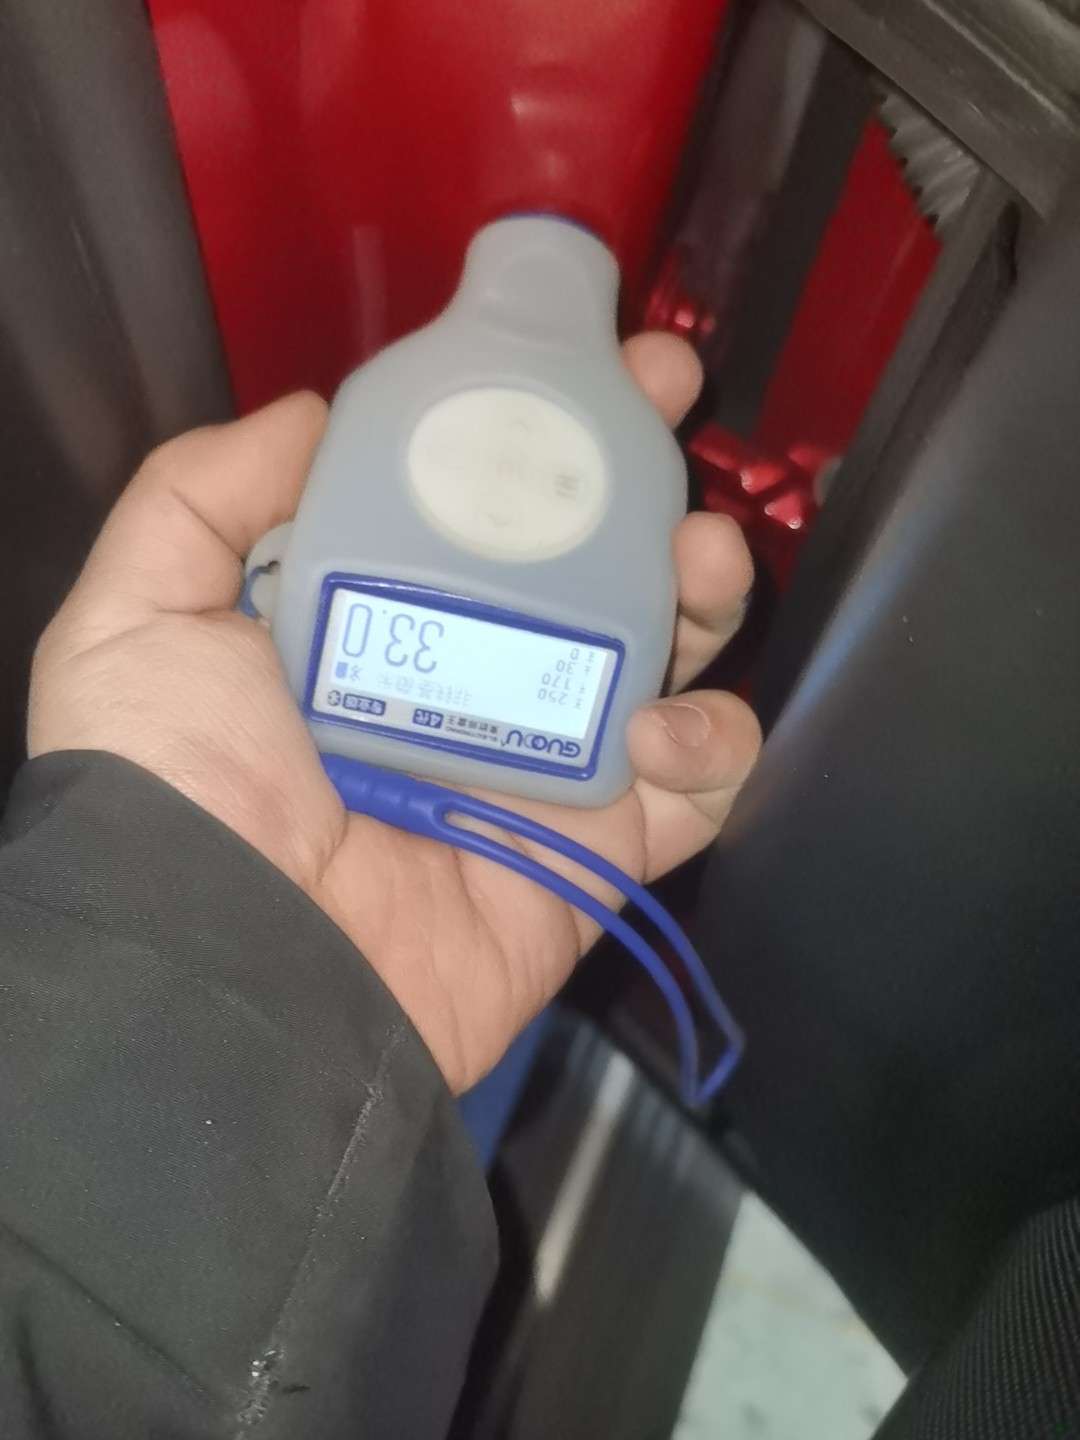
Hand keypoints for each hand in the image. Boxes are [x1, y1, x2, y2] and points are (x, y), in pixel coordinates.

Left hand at [30, 333, 759, 1093]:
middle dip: (652, 481)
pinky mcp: (601, 850)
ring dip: (707, 593)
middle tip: (671, 418)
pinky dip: (714, 742)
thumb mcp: (138, 617)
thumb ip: (204, 494)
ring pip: (671, 656)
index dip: (540, 430)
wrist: (234, 966)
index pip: (482, 506)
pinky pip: (703, 785)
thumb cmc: (178, 786)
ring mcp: (545, 764)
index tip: (587, 362)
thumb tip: (314, 412)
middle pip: (597, 566)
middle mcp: (473, 681)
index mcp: (382, 621)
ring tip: (697, 560)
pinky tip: (660, 724)